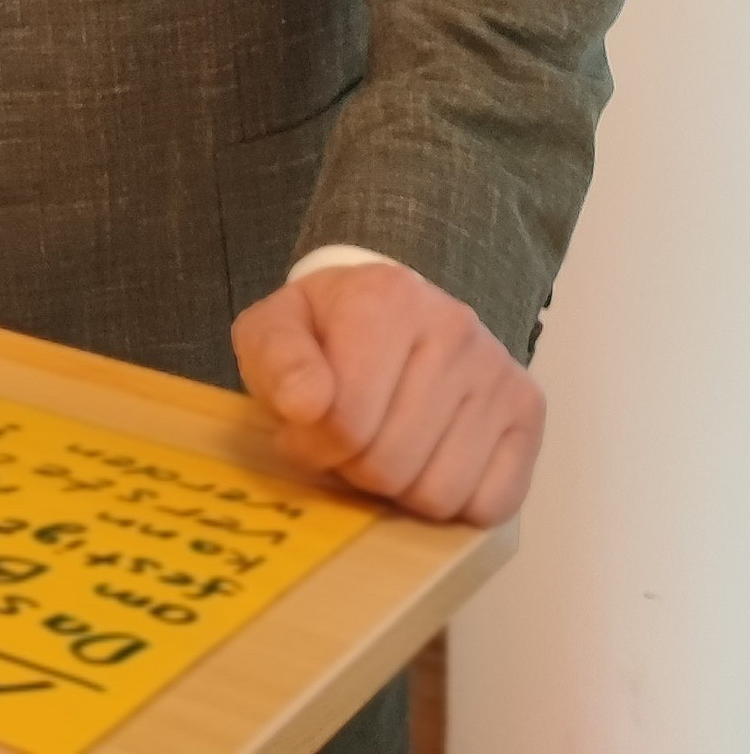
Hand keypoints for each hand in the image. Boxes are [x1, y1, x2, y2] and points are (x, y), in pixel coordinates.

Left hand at [232, 262, 544, 524]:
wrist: (384, 312)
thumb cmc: (324, 332)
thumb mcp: (273, 332)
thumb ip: (278, 361)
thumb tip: (306, 407)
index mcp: (388, 298)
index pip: (344, 419)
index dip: (311, 446)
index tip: (301, 431)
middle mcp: (456, 327)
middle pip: (391, 463)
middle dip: (353, 469)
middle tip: (343, 445)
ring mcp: (500, 370)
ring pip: (440, 493)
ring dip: (399, 492)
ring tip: (383, 449)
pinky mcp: (528, 412)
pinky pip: (491, 505)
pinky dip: (453, 504)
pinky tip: (428, 463)